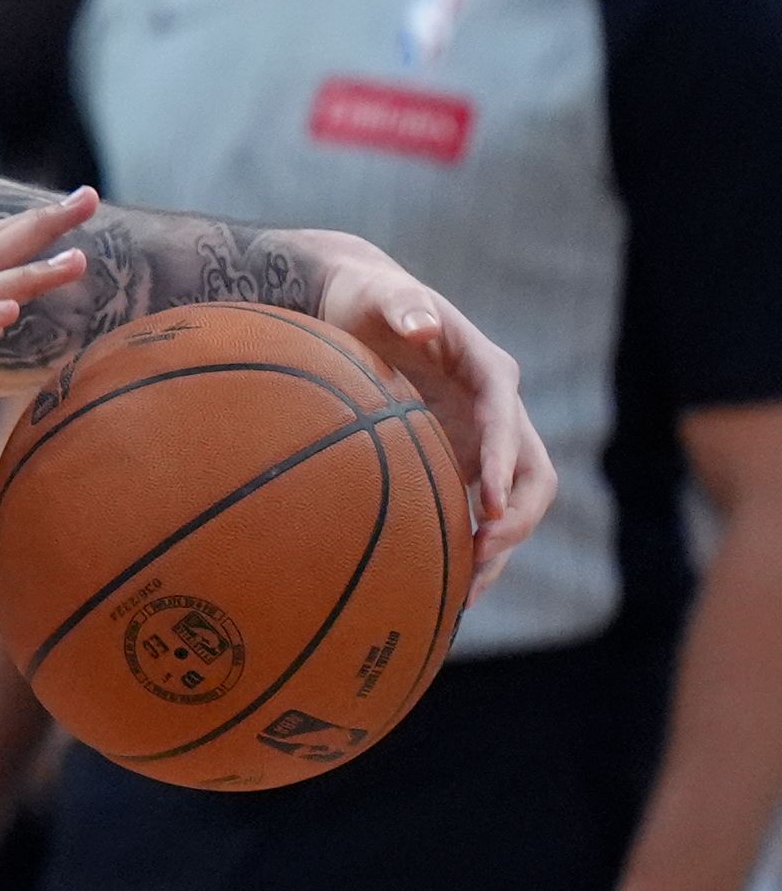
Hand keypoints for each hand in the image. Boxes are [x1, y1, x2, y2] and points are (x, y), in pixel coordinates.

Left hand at [301, 237, 555, 594]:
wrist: (358, 307)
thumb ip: (402, 306)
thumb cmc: (368, 299)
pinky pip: (477, 510)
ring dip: (499, 547)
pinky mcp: (462, 460)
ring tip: (466, 595)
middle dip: (516, 518)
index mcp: (488, 371)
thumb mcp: (380, 295)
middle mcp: (496, 409)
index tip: (487, 507)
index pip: (507, 420)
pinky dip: (470, 546)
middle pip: (532, 473)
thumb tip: (422, 324)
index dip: (502, 463)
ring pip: (512, 504)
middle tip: (478, 555)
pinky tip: (447, 588)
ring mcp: (483, 440)